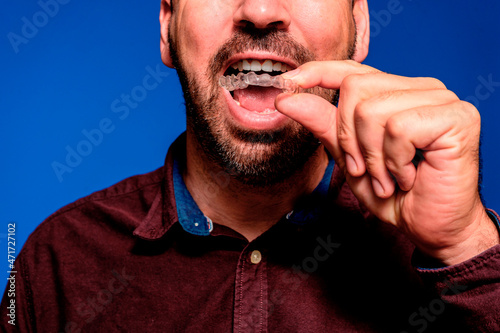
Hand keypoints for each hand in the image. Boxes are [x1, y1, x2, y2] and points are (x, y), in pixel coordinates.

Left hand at [276, 60, 498, 265]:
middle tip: (366, 170)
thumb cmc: (394, 193)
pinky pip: (399, 128)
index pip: (352, 70)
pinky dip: (395, 162)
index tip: (286, 83)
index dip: (317, 72)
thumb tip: (287, 97)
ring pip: (373, 111)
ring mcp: (442, 100)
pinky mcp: (457, 117)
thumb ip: (323, 124)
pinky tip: (409, 177)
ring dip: (373, 158)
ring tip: (389, 178)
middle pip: (355, 89)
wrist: (431, 228)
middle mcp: (420, 89)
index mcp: (396, 93)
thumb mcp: (349, 157)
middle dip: (349, 140)